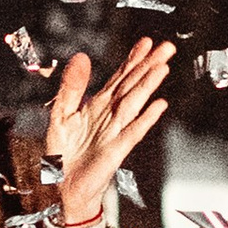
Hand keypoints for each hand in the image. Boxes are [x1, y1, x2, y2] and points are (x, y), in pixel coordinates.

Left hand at [46, 37, 174, 227]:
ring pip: (134, 103)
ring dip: (148, 85)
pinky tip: (158, 105)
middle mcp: (111, 115)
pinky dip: (145, 118)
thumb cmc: (64, 154)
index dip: (133, 59)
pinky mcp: (116, 150)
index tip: (147, 41)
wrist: (63, 186)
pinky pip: (132, 131)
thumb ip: (71, 87)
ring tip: (162, 66)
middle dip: (149, 65)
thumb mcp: (60, 114)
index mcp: (98, 105)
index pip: (120, 77)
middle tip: (167, 47)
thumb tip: (81, 57)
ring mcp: (116, 132)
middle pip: (133, 85)